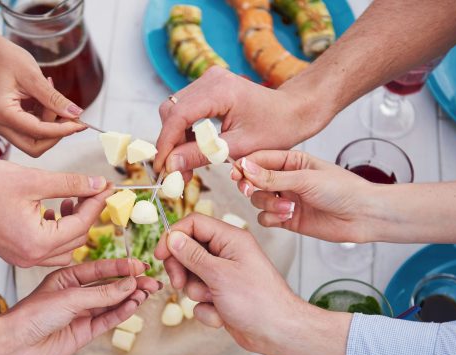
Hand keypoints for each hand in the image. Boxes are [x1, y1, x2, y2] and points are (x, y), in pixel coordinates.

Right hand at [0, 36, 84, 156]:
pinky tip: (44, 102)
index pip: (38, 132)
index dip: (62, 130)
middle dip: (55, 134)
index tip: (80, 124)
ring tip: (51, 99)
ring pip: (34, 141)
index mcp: (2, 113)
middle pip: (35, 147)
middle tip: (67, 114)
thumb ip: (54, 98)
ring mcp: (2, 126)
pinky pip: (30, 132)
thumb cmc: (5, 58)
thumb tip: (75, 114)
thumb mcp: (33, 76)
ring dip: (50, 127)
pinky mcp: (7, 124)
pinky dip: (43, 121)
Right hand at [0, 160, 111, 266]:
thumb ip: (70, 184)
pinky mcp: (16, 253)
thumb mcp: (33, 180)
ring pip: (65, 248)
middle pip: (76, 239)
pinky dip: (56, 231)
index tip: (107, 186)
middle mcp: (31, 257)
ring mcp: (23, 258)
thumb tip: (97, 184)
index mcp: (37, 242)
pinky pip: (48, 248)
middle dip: (87, 213)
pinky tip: (53, 209)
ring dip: (73, 225)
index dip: (96, 203)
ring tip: (71, 199)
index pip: (81, 225)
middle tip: (94, 189)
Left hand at [0, 259, 159, 354]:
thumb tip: (129, 284)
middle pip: (111, 287)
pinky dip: (121, 313)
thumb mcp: (69, 298)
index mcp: (68, 278)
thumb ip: (102, 293)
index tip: (141, 266)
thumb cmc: (32, 315)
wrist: (15, 344)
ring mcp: (81, 314)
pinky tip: (133, 306)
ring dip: (130, 299)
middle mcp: (76, 295)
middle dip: (132, 284)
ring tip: (147, 293)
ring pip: (112, 304)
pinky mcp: (84, 332)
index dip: (122, 268)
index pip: (101, 270)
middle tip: (153, 282)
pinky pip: (107, 320)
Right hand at [153, 67, 329, 175]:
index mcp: (220, 90)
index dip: (165, 144)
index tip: (162, 169)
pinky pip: (185, 110)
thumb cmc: (275, 128)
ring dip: (175, 140)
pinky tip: (192, 153)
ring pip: (175, 112)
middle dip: (169, 144)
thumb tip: (171, 166)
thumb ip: (201, 155)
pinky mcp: (208, 88)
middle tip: (175, 173)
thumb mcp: (238, 148)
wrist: (293, 111)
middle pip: (171, 112)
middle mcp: (210, 79)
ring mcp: (208, 81)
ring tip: (185, 168)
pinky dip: (184, 133)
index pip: (178, 116)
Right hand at [153, 214, 349, 354]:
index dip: (174, 236)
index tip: (161, 255)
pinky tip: (222, 315)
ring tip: (213, 301)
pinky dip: (207, 309)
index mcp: (231, 239)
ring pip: (192, 277)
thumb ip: (192, 255)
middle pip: (188, 250)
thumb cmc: (258, 301)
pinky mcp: (222, 295)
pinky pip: (201, 298)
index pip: (194, 224)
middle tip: (180, 283)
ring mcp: (224, 275)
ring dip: (197, 293)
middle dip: (182, 269)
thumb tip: (173, 238)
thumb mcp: (219, 274)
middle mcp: (227, 254)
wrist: (277, 333)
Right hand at [232, 150, 378, 242]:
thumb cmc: (342, 190)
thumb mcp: (305, 178)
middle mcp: (286, 179)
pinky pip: (265, 218)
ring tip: (288, 207)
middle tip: (249, 190)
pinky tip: (288, 216)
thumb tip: (246, 167)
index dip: (245, 166)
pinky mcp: (286, 218)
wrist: (362, 215)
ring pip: (258, 200)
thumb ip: (272, 177)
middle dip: (250, 186)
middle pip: (253, 181)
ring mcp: (285, 199)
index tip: (236, 172)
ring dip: (268, 204)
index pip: (259, 159)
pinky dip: (272, 218)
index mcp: (292, 161)